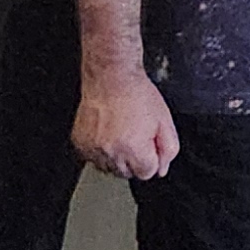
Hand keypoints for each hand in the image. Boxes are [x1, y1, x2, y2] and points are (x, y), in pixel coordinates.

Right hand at [76, 66, 181, 180]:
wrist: (111, 76)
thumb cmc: (137, 94)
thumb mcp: (165, 121)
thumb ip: (169, 150)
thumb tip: (162, 169)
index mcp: (133, 149)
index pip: (147, 173)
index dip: (151, 157)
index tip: (148, 143)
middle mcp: (111, 152)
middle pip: (128, 173)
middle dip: (134, 158)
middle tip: (134, 133)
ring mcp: (93, 149)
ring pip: (109, 168)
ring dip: (117, 156)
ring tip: (120, 131)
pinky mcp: (80, 143)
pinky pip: (93, 158)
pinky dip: (101, 149)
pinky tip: (108, 131)